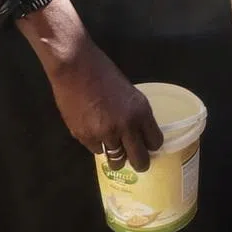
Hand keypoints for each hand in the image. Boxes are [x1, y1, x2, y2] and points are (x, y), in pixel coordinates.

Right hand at [17, 0, 162, 170]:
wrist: (76, 68)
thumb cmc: (104, 74)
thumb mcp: (130, 93)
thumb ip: (135, 115)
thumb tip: (137, 134)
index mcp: (141, 112)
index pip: (155, 141)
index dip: (152, 145)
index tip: (149, 145)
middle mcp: (125, 127)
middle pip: (139, 160)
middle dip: (140, 163)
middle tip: (137, 161)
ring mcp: (104, 134)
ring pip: (116, 160)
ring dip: (116, 157)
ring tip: (114, 148)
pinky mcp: (84, 137)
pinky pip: (96, 150)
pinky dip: (97, 144)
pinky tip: (94, 131)